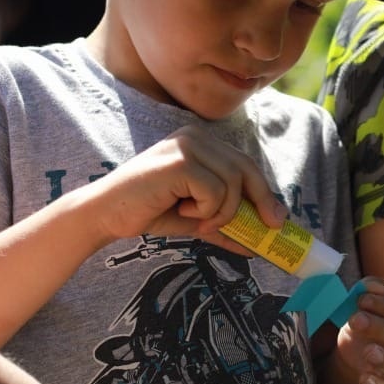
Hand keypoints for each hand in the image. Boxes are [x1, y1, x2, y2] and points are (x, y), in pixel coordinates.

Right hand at [87, 126, 286, 253]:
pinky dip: (205, 211)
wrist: (106, 214)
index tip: (277, 218)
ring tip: (195, 220)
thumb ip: (225, 225)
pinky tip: (180, 211)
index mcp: (201, 142)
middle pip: (246, 169)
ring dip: (221, 213)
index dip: (264, 191)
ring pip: (232, 184)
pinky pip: (214, 192)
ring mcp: (188, 146)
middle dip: (261, 201)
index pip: (244, 164)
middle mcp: (196, 137)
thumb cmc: (148, 211)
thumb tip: (256, 246)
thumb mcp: (195, 219)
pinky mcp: (180, 162)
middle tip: (268, 228)